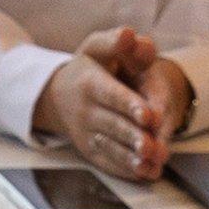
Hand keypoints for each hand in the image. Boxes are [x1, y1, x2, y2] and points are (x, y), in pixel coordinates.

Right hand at [31, 29, 197, 182]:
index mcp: (90, 83)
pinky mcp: (90, 151)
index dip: (129, 104)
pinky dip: (125, 169)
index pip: (110, 94)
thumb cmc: (87, 68)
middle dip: (133, 136)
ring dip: (130, 157)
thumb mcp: (97, 48)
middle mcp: (86, 111)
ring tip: (150, 163)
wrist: (56, 95)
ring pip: (110, 147)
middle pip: (112, 124)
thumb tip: (129, 34)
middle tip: (151, 145)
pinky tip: (144, 173)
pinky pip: (107, 162)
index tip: (148, 115)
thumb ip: (115, 42)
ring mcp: (87, 133)